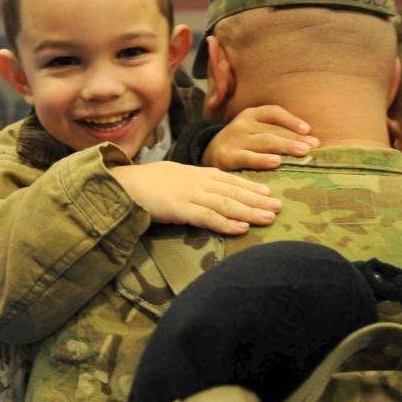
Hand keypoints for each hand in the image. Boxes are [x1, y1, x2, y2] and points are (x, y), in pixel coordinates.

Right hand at [110, 161, 280, 234]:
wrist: (122, 183)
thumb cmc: (145, 182)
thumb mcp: (173, 176)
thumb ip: (191, 182)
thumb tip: (205, 192)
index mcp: (196, 172)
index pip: (229, 179)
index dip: (250, 187)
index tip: (268, 192)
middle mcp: (198, 181)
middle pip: (234, 191)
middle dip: (258, 199)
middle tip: (279, 206)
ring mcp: (190, 194)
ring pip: (227, 203)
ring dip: (250, 211)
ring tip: (269, 217)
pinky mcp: (180, 208)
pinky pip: (208, 217)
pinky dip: (227, 223)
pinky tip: (242, 228)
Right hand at [203, 105, 319, 170]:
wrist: (208, 154)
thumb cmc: (241, 144)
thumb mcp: (255, 131)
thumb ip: (276, 133)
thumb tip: (309, 142)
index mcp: (251, 115)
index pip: (274, 112)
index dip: (291, 120)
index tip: (307, 130)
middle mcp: (242, 124)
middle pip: (272, 130)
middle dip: (294, 138)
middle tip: (312, 146)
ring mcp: (234, 139)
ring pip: (263, 142)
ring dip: (284, 146)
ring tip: (302, 152)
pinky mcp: (226, 156)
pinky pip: (246, 157)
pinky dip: (262, 160)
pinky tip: (276, 162)